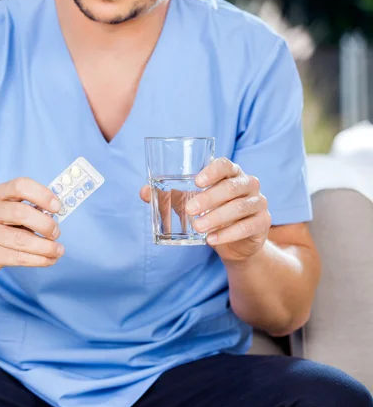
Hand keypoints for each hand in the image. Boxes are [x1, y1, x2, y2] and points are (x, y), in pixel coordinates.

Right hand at [0, 178, 63, 278]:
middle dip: (45, 224)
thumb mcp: (6, 210)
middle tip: (56, 233)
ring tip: (58, 250)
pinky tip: (49, 260)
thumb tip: (56, 216)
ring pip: (21, 240)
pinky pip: (18, 257)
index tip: (57, 207)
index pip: (20, 186)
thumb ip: (28, 209)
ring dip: (46, 247)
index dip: (42, 195)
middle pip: (21, 213)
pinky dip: (39, 260)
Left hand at [139, 158, 270, 261]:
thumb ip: (169, 196)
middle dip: (209, 198)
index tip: (196, 181)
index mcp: (231, 173)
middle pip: (231, 186)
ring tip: (197, 227)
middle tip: (189, 210)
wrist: (235, 241)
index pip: (225, 164)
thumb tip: (143, 192)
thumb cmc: (211, 213)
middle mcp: (248, 184)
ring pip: (240, 206)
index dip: (212, 171)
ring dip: (217, 217)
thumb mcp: (190, 203)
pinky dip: (228, 234)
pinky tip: (212, 240)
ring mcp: (258, 202)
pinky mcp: (263, 222)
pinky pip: (248, 226)